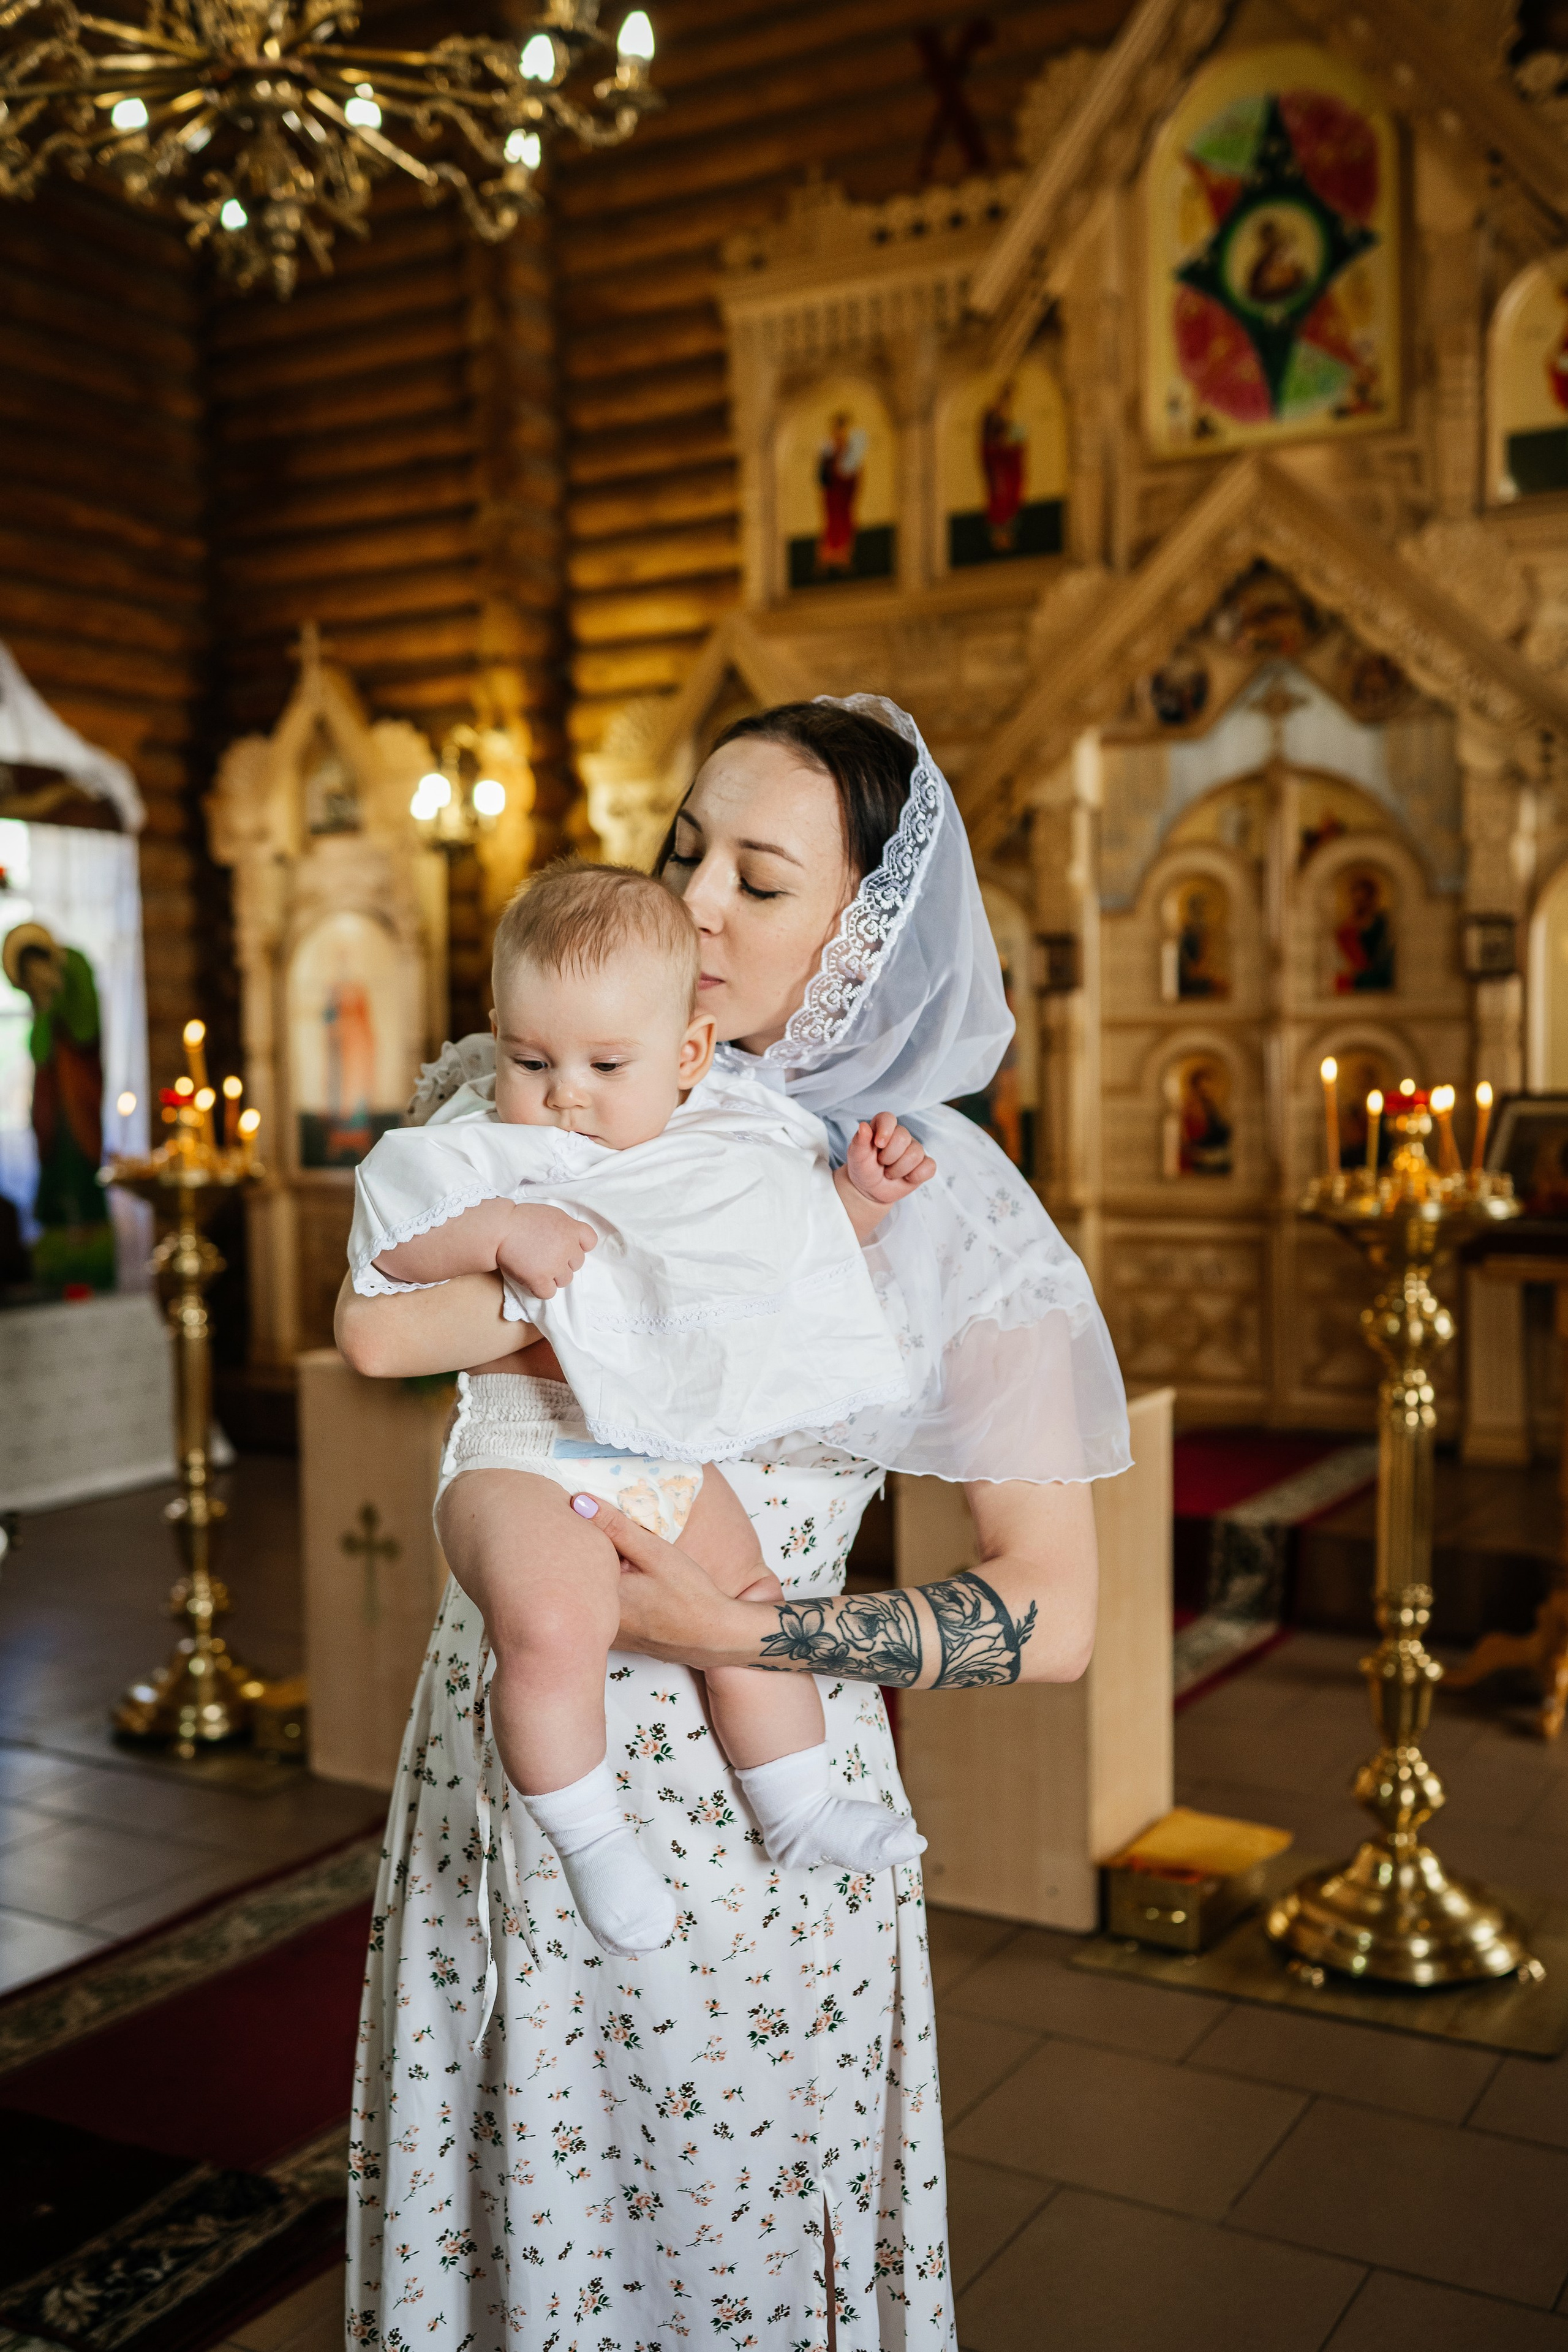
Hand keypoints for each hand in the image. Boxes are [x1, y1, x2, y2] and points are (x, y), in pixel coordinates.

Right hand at [494, 1203, 597, 1298]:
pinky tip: (530, 1278)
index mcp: (571, 1228)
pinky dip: (540, 1289)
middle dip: (563, 1262)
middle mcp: (567, 1247)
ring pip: (565, 1280)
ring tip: (535, 1266)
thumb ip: (564, 1227)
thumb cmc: (520, 1219)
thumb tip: (568, 1242)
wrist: (499, 1228)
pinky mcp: (540, 1279)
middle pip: (577, 1264)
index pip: (590, 1242)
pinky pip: (549, 1293)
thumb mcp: (550, 1214)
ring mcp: (555, 1265)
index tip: (566, 1247)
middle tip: (544, 1256)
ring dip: (553, 1277)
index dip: (579, 1246)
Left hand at [572, 1493, 750, 1668]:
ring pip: (595, 1595)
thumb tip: (579, 1501)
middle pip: (584, 1578)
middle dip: (597, 1556)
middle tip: (623, 1548)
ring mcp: (609, 1636)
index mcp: (599, 1599)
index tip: (598, 1522)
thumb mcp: (654, 1553)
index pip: (577, 1558)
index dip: (588, 1536)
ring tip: (636, 1571)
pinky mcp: (621, 1641)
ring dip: (606, 1576)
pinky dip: (616, 1596)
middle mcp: (598, 1622)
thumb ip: (616, 1526)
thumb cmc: (689, 1594)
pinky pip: (608, 1611)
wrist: (717, 1635)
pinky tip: (640, 1591)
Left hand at [844, 1112, 936, 1206]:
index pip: (888, 1118)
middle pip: (903, 1138)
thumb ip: (859, 1141)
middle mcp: (901, 1136)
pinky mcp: (923, 1165)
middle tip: (881, 1164)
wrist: (870, 1189)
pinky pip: (929, 1166)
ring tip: (889, 1173)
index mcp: (882, 1128)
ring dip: (899, 1169)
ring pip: (916, 1154)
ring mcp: (914, 1150)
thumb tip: (863, 1126)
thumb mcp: (856, 1157)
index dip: (885, 1130)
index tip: (878, 1144)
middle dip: (889, 1156)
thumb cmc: (863, 1168)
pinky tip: (907, 1178)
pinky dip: (917, 1175)